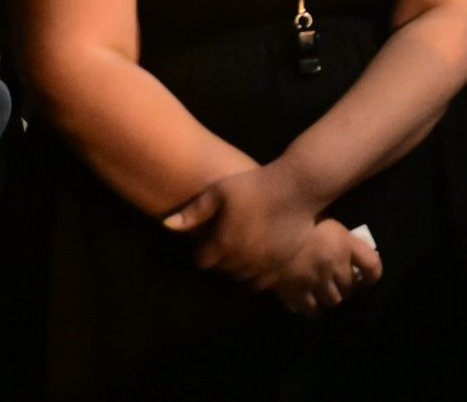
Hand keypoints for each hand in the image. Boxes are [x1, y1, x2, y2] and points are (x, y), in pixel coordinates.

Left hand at [164, 164, 323, 285]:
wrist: (299, 186)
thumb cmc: (257, 185)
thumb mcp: (221, 190)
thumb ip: (194, 211)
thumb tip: (166, 226)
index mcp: (223, 244)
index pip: (203, 261)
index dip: (205, 248)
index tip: (212, 236)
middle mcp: (242, 260)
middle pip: (223, 269)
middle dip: (223, 257)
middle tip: (231, 238)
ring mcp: (263, 265)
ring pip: (242, 276)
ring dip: (240, 266)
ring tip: (246, 245)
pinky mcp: (282, 264)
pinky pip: (263, 280)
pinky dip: (259, 272)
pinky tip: (262, 253)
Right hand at [267, 218, 382, 316]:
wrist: (263, 229)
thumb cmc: (293, 216)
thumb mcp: (319, 216)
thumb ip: (334, 233)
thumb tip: (343, 243)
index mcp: (344, 243)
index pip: (372, 265)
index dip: (372, 276)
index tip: (367, 278)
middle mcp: (335, 265)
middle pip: (350, 287)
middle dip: (347, 288)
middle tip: (340, 285)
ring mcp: (316, 281)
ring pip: (333, 301)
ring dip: (332, 298)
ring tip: (325, 294)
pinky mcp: (296, 293)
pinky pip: (312, 309)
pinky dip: (314, 309)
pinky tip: (310, 305)